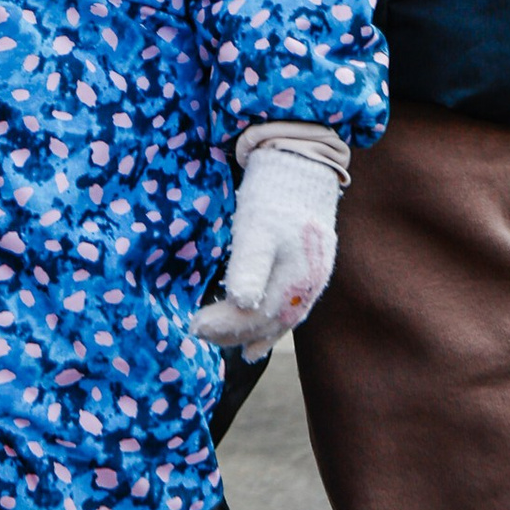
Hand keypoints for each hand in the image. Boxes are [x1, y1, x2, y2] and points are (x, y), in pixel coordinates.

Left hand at [191, 141, 341, 357]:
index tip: (196, 327)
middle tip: (201, 334)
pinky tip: (259, 335)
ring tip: (231, 346)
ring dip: (254, 333)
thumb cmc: (274, 194)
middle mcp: (310, 284)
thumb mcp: (256, 227)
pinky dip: (272, 324)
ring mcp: (313, 276)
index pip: (257, 316)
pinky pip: (291, 307)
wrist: (301, 163)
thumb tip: (242, 303)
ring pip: (282, 318)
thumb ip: (250, 266)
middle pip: (270, 322)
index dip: (226, 326)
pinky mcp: (309, 267)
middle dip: (235, 332)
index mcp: (297, 277)